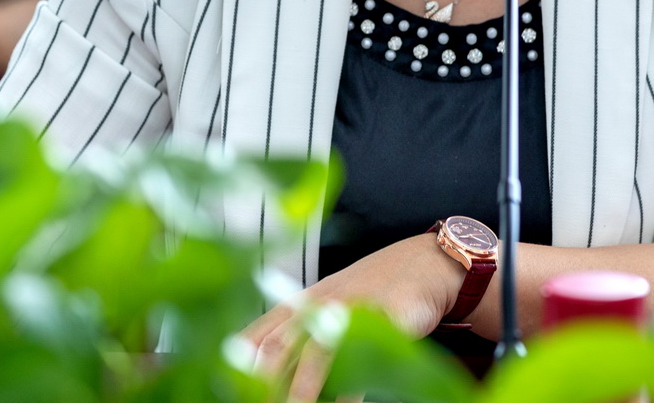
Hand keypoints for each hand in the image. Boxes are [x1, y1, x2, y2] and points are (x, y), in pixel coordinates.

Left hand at [241, 233, 461, 400]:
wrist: (425, 263)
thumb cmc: (372, 290)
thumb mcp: (329, 305)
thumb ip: (298, 333)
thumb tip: (264, 371)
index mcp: (301, 303)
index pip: (257, 335)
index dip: (238, 365)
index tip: (228, 390)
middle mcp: (320, 303)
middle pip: (279, 346)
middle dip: (263, 383)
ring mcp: (351, 308)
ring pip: (316, 352)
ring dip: (300, 390)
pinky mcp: (383, 317)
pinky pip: (362, 357)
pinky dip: (350, 390)